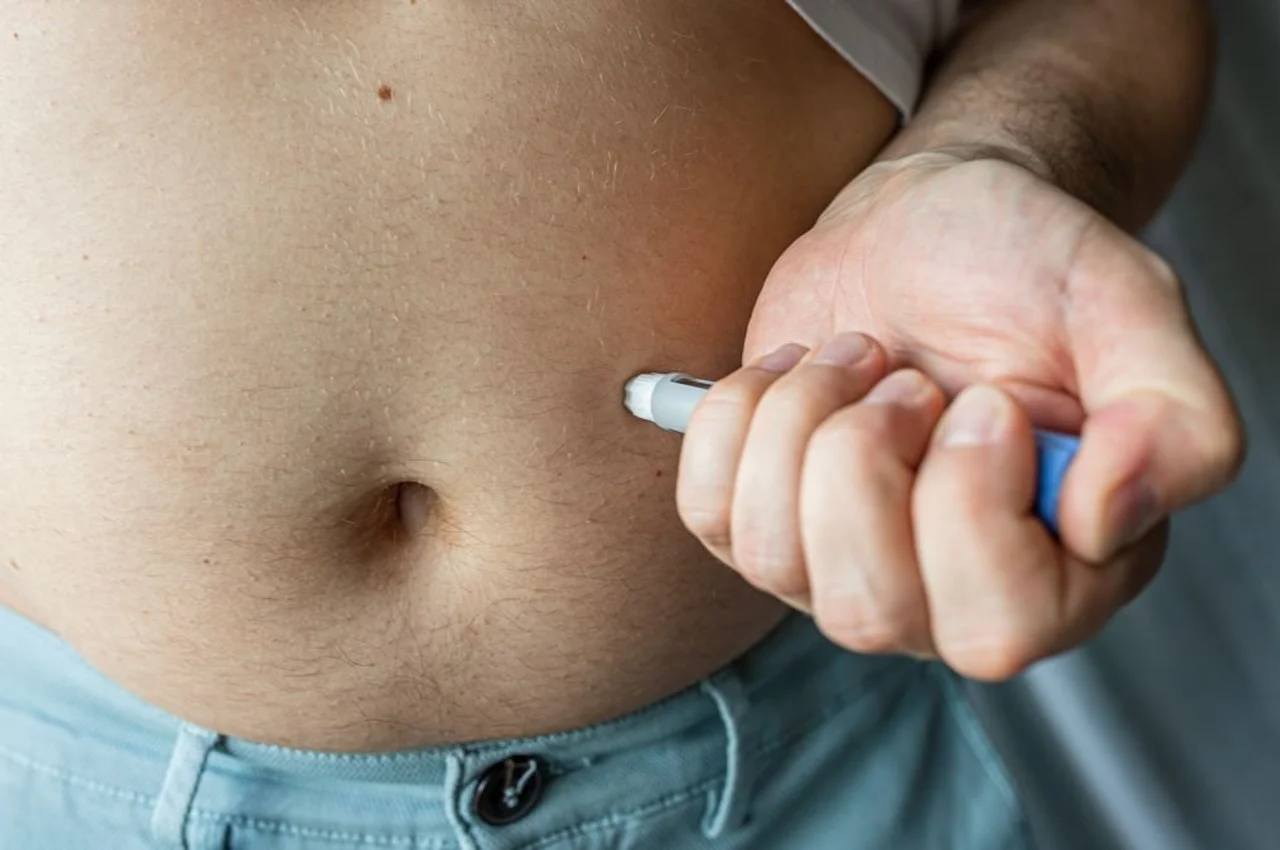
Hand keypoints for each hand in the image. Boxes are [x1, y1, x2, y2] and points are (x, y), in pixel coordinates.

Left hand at [676, 150, 1243, 678]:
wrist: (923, 223)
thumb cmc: (1021, 265)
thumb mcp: (1125, 306)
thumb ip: (1171, 417)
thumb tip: (1103, 520)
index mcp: (1064, 568)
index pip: (996, 624)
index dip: (967, 499)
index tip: (985, 395)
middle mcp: (948, 593)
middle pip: (868, 608)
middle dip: (865, 457)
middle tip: (906, 378)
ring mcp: (844, 567)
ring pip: (776, 559)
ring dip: (803, 421)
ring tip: (856, 361)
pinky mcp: (764, 521)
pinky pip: (708, 513)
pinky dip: (736, 417)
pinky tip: (795, 373)